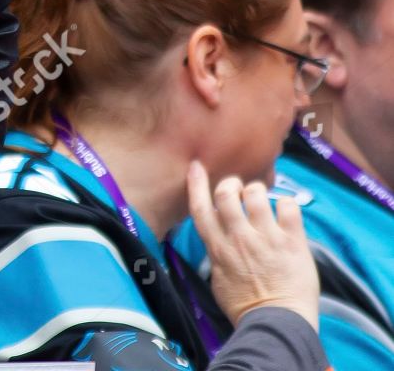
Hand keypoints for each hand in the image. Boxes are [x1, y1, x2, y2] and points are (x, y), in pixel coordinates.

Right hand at [186, 160, 318, 329]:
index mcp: (219, 248)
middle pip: (227, 193)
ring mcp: (267, 238)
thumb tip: (217, 241)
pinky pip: (289, 206)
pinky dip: (286, 203)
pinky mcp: (293, 241)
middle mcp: (240, 238)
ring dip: (257, 191)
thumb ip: (216, 256)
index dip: (196, 184)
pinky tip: (285, 210)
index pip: (201, 209)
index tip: (196, 167)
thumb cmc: (245, 306)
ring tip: (262, 199)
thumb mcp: (218, 281)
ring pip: (257, 194)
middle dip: (231, 184)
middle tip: (237, 189)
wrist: (278, 322)